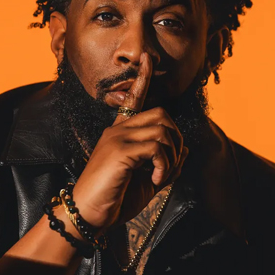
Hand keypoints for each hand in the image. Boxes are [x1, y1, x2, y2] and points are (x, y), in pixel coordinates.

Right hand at [71, 53, 188, 232]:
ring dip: (171, 156)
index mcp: (119, 133)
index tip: (147, 60)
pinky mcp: (120, 151)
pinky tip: (154, 179)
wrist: (88, 214)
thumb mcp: (145, 181)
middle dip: (176, 138)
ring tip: (160, 176)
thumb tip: (185, 151)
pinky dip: (164, 165)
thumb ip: (164, 165)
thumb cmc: (114, 199)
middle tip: (170, 163)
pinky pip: (156, 148)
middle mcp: (117, 130)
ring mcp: (117, 138)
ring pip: (162, 130)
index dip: (142, 78)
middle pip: (161, 114)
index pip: (133, 99)